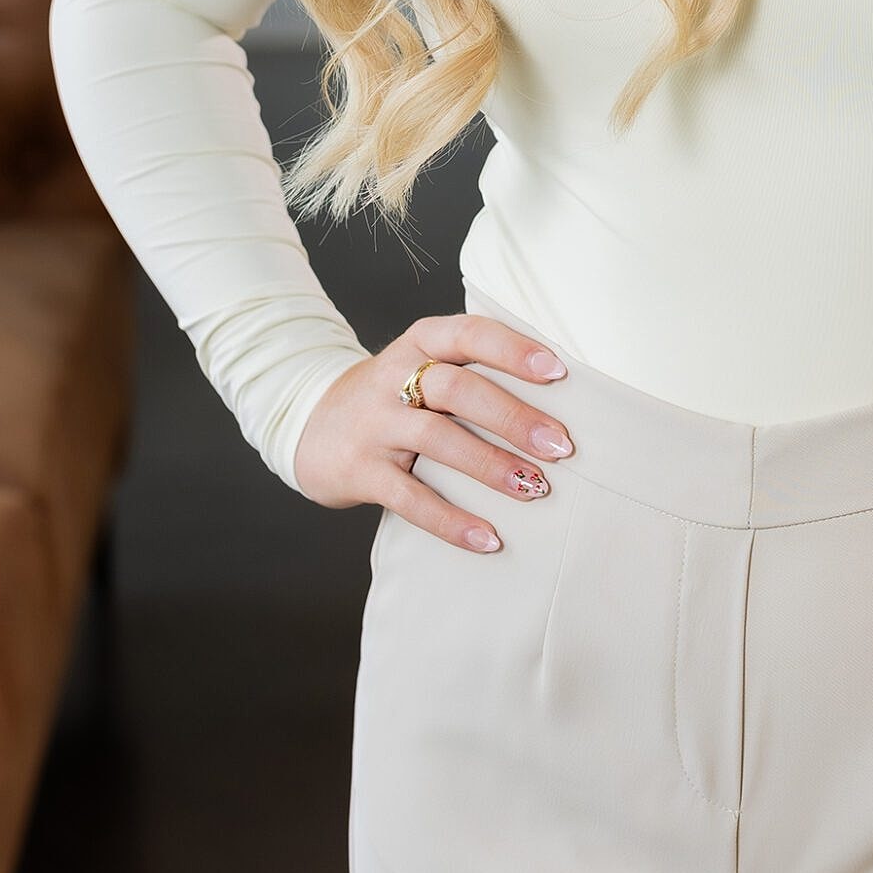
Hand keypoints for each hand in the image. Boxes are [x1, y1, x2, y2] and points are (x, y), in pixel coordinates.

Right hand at [293, 312, 574, 551]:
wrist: (310, 422)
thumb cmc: (396, 395)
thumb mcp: (425, 364)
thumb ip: (474, 370)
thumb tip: (557, 399)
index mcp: (421, 341)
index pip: (470, 333)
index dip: (514, 350)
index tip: (559, 373)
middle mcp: (395, 376)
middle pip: (458, 388)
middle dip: (514, 416)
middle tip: (561, 447)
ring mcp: (375, 424)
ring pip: (438, 439)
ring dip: (491, 465)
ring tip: (535, 488)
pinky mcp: (360, 471)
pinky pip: (410, 498)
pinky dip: (451, 520)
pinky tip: (488, 538)